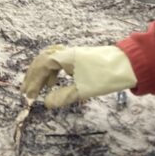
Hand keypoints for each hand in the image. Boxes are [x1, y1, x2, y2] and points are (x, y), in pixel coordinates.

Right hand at [21, 44, 136, 107]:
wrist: (128, 65)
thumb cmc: (105, 77)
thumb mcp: (83, 90)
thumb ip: (63, 97)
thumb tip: (46, 103)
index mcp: (65, 57)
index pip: (41, 66)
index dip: (33, 82)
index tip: (29, 96)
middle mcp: (66, 52)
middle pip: (42, 61)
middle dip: (33, 77)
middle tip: (26, 92)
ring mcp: (72, 54)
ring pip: (50, 61)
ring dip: (42, 75)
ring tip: (38, 89)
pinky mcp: (79, 57)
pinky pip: (59, 62)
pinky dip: (52, 73)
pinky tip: (54, 83)